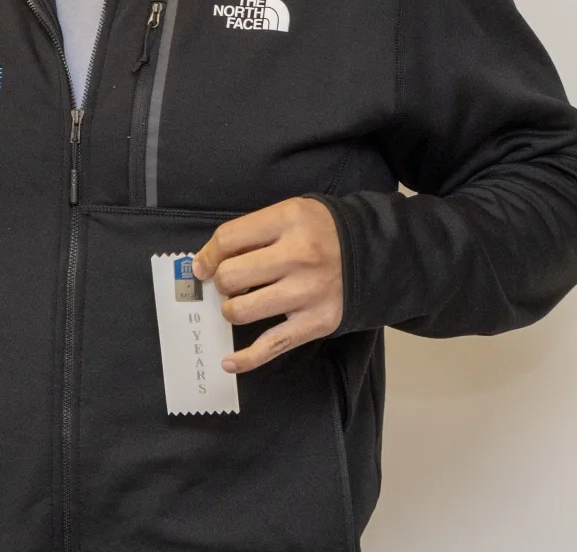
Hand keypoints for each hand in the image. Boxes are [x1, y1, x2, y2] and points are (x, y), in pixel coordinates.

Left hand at [191, 197, 343, 373]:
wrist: (373, 253)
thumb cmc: (321, 232)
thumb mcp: (289, 213)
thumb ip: (250, 232)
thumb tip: (204, 264)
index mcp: (288, 221)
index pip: (228, 240)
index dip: (207, 256)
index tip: (202, 267)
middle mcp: (298, 257)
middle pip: (231, 276)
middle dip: (221, 282)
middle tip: (231, 283)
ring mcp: (307, 293)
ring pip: (242, 311)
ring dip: (232, 309)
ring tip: (241, 304)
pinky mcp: (316, 323)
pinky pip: (271, 346)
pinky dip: (246, 359)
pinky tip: (229, 362)